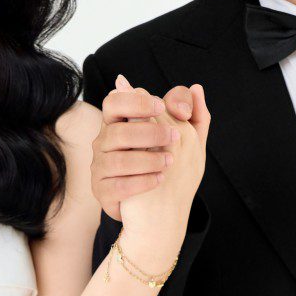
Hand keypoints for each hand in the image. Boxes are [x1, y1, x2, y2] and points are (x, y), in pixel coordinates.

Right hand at [90, 76, 210, 224]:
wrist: (153, 207)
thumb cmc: (162, 162)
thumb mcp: (180, 137)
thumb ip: (184, 113)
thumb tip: (196, 88)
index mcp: (117, 122)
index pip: (114, 102)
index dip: (136, 102)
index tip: (161, 107)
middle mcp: (103, 142)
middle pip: (117, 132)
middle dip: (148, 133)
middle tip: (175, 138)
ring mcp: (99, 167)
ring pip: (117, 160)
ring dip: (147, 159)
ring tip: (170, 162)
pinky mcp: (101, 191)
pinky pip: (118, 186)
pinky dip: (141, 182)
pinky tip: (159, 180)